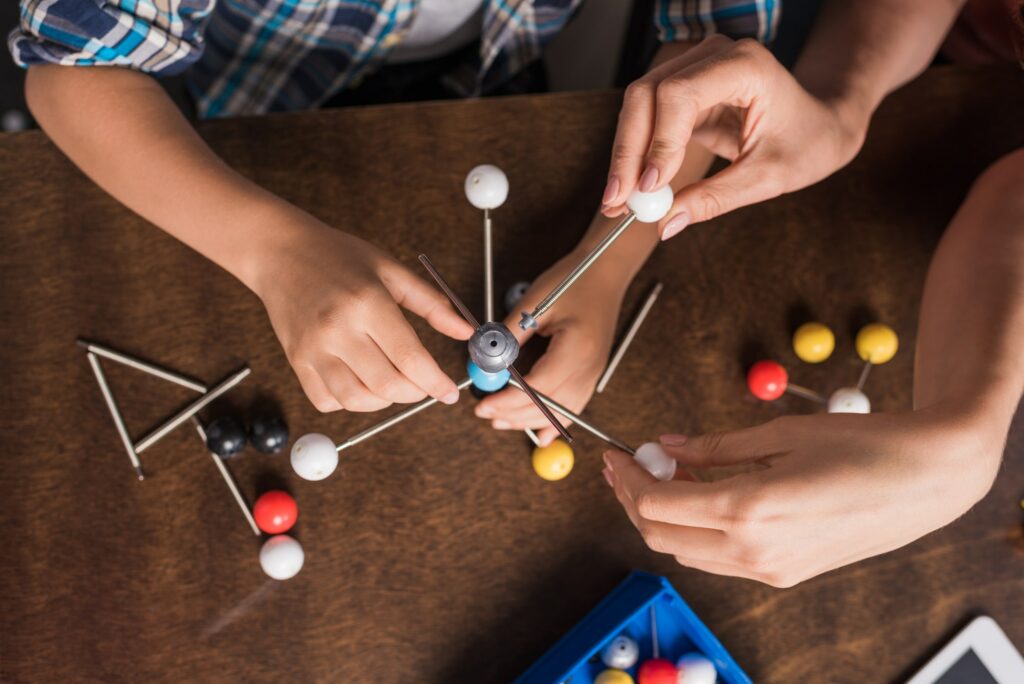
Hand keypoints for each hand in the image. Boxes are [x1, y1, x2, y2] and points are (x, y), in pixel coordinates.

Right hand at [253, 219, 473, 411]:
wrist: (281, 252)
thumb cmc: (339, 257)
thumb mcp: (391, 270)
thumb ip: (432, 304)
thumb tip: (465, 331)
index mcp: (367, 303)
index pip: (409, 358)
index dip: (435, 382)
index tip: (449, 392)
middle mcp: (338, 329)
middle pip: (387, 386)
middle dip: (416, 393)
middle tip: (423, 384)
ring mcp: (313, 349)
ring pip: (357, 400)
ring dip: (384, 402)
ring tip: (393, 382)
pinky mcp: (295, 360)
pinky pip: (328, 401)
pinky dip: (351, 401)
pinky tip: (361, 380)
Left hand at [474, 248, 626, 443]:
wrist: (605, 272)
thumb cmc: (574, 280)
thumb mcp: (536, 303)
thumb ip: (510, 334)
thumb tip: (485, 357)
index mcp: (576, 349)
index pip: (539, 387)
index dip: (509, 400)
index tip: (484, 404)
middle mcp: (588, 367)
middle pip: (548, 405)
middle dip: (513, 414)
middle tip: (484, 413)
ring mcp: (593, 373)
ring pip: (560, 411)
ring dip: (529, 421)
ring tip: (500, 422)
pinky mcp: (591, 373)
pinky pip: (573, 406)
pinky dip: (555, 422)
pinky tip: (541, 434)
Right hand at [601, 34, 870, 237]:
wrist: (821, 124)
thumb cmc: (808, 143)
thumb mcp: (769, 178)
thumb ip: (715, 199)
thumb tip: (666, 224)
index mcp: (744, 66)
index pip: (680, 95)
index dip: (659, 142)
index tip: (651, 189)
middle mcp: (713, 57)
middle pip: (647, 95)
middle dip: (628, 152)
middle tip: (618, 202)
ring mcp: (694, 70)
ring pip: (638, 107)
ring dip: (624, 156)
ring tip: (618, 203)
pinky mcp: (684, 92)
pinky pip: (646, 120)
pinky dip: (635, 156)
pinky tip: (630, 189)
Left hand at [602, 408, 1001, 586]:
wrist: (929, 479)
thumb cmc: (863, 446)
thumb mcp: (779, 434)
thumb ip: (715, 446)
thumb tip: (668, 444)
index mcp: (749, 509)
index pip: (658, 503)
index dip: (627, 478)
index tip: (614, 454)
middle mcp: (755, 550)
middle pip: (663, 535)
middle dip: (634, 500)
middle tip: (627, 465)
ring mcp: (770, 569)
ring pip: (687, 553)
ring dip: (663, 518)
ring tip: (662, 475)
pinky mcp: (786, 574)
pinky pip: (719, 559)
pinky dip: (696, 531)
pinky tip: (699, 497)